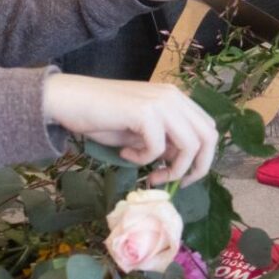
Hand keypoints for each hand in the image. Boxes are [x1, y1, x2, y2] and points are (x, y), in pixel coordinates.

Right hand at [42, 77, 217, 184]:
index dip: (202, 158)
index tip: (181, 177)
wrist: (70, 100)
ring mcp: (161, 101)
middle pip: (208, 137)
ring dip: (172, 169)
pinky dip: (144, 159)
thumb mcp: (140, 132)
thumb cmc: (101, 116)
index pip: (208, 129)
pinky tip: (126, 155)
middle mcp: (174, 96)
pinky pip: (157, 148)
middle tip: (172, 182)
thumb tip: (179, 161)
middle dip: (196, 167)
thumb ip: (164, 142)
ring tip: (149, 175)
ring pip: (190, 145)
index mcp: (176, 98)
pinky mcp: (145, 111)